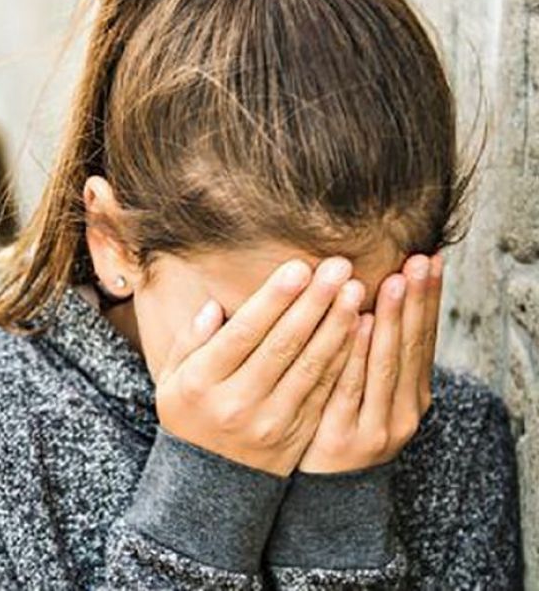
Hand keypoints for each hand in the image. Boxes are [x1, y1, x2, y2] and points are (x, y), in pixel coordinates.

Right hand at [154, 258, 361, 476]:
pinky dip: (344, 359)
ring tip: (354, 290)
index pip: (244, 333)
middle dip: (313, 303)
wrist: (209, 483)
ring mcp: (271, 422)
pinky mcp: (297, 434)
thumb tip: (214, 307)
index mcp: (202, 383)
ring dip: (336, 326)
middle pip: (283, 345)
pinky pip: (325, 391)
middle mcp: (238, 402)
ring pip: (310, 367)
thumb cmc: (190, 415)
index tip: (299, 267)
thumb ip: (190, 341)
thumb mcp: (173, 378)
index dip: (274, 299)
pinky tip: (358, 330)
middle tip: (339, 268)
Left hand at [298, 254, 441, 472]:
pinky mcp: (345, 438)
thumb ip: (368, 351)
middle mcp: (403, 410)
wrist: (322, 494)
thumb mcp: (364, 392)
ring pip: (386, 364)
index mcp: (411, 395)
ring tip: (395, 282)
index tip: (430, 259)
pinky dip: (358, 355)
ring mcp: (377, 426)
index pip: (424, 338)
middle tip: (419, 261)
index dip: (428, 299)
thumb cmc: (338, 427)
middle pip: (411, 347)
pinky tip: (361, 324)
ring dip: (392, 321)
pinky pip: (350, 387)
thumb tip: (365, 296)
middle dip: (416, 301)